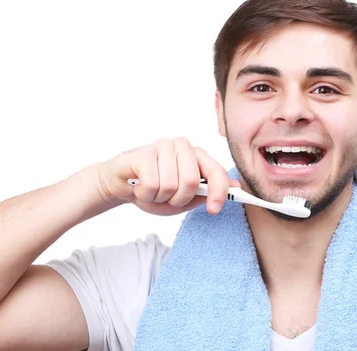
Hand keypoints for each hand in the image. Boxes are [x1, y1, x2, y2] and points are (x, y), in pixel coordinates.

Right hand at [96, 137, 238, 215]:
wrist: (121, 185)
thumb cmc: (155, 189)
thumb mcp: (184, 198)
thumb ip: (207, 192)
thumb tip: (235, 186)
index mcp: (197, 156)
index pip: (216, 172)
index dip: (219, 192)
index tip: (214, 210)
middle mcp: (183, 146)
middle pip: (192, 182)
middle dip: (179, 199)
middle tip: (168, 198)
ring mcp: (163, 146)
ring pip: (171, 185)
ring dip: (160, 198)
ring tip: (152, 191)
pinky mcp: (144, 152)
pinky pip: (152, 184)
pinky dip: (145, 194)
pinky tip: (140, 187)